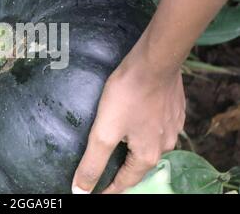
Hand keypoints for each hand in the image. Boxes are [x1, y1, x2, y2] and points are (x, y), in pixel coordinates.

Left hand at [72, 50, 185, 193]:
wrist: (154, 62)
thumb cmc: (127, 95)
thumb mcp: (104, 132)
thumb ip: (93, 162)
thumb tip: (81, 190)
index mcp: (148, 155)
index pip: (126, 182)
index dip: (109, 190)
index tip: (97, 193)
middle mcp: (165, 145)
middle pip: (140, 165)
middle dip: (123, 171)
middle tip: (108, 172)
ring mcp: (172, 126)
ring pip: (150, 146)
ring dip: (135, 151)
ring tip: (120, 148)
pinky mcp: (174, 110)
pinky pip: (157, 128)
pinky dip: (144, 132)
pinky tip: (135, 124)